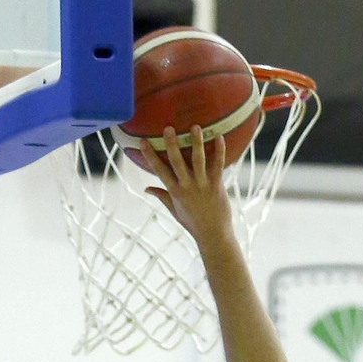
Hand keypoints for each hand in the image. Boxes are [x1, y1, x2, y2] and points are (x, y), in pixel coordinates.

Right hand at [130, 125, 234, 250]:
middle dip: (172, 145)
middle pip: (177, 162)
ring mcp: (202, 185)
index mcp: (174, 191)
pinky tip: (220, 137)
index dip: (150, 156)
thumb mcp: (174, 210)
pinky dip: (219, 151)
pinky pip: (218, 165)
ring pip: (198, 160)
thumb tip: (146, 187)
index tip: (142, 141)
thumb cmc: (193, 222)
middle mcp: (187, 186)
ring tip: (195, 127)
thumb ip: (161, 196)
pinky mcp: (216, 185)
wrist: (213, 235)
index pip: (159, 171)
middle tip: (168, 128)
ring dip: (196, 143)